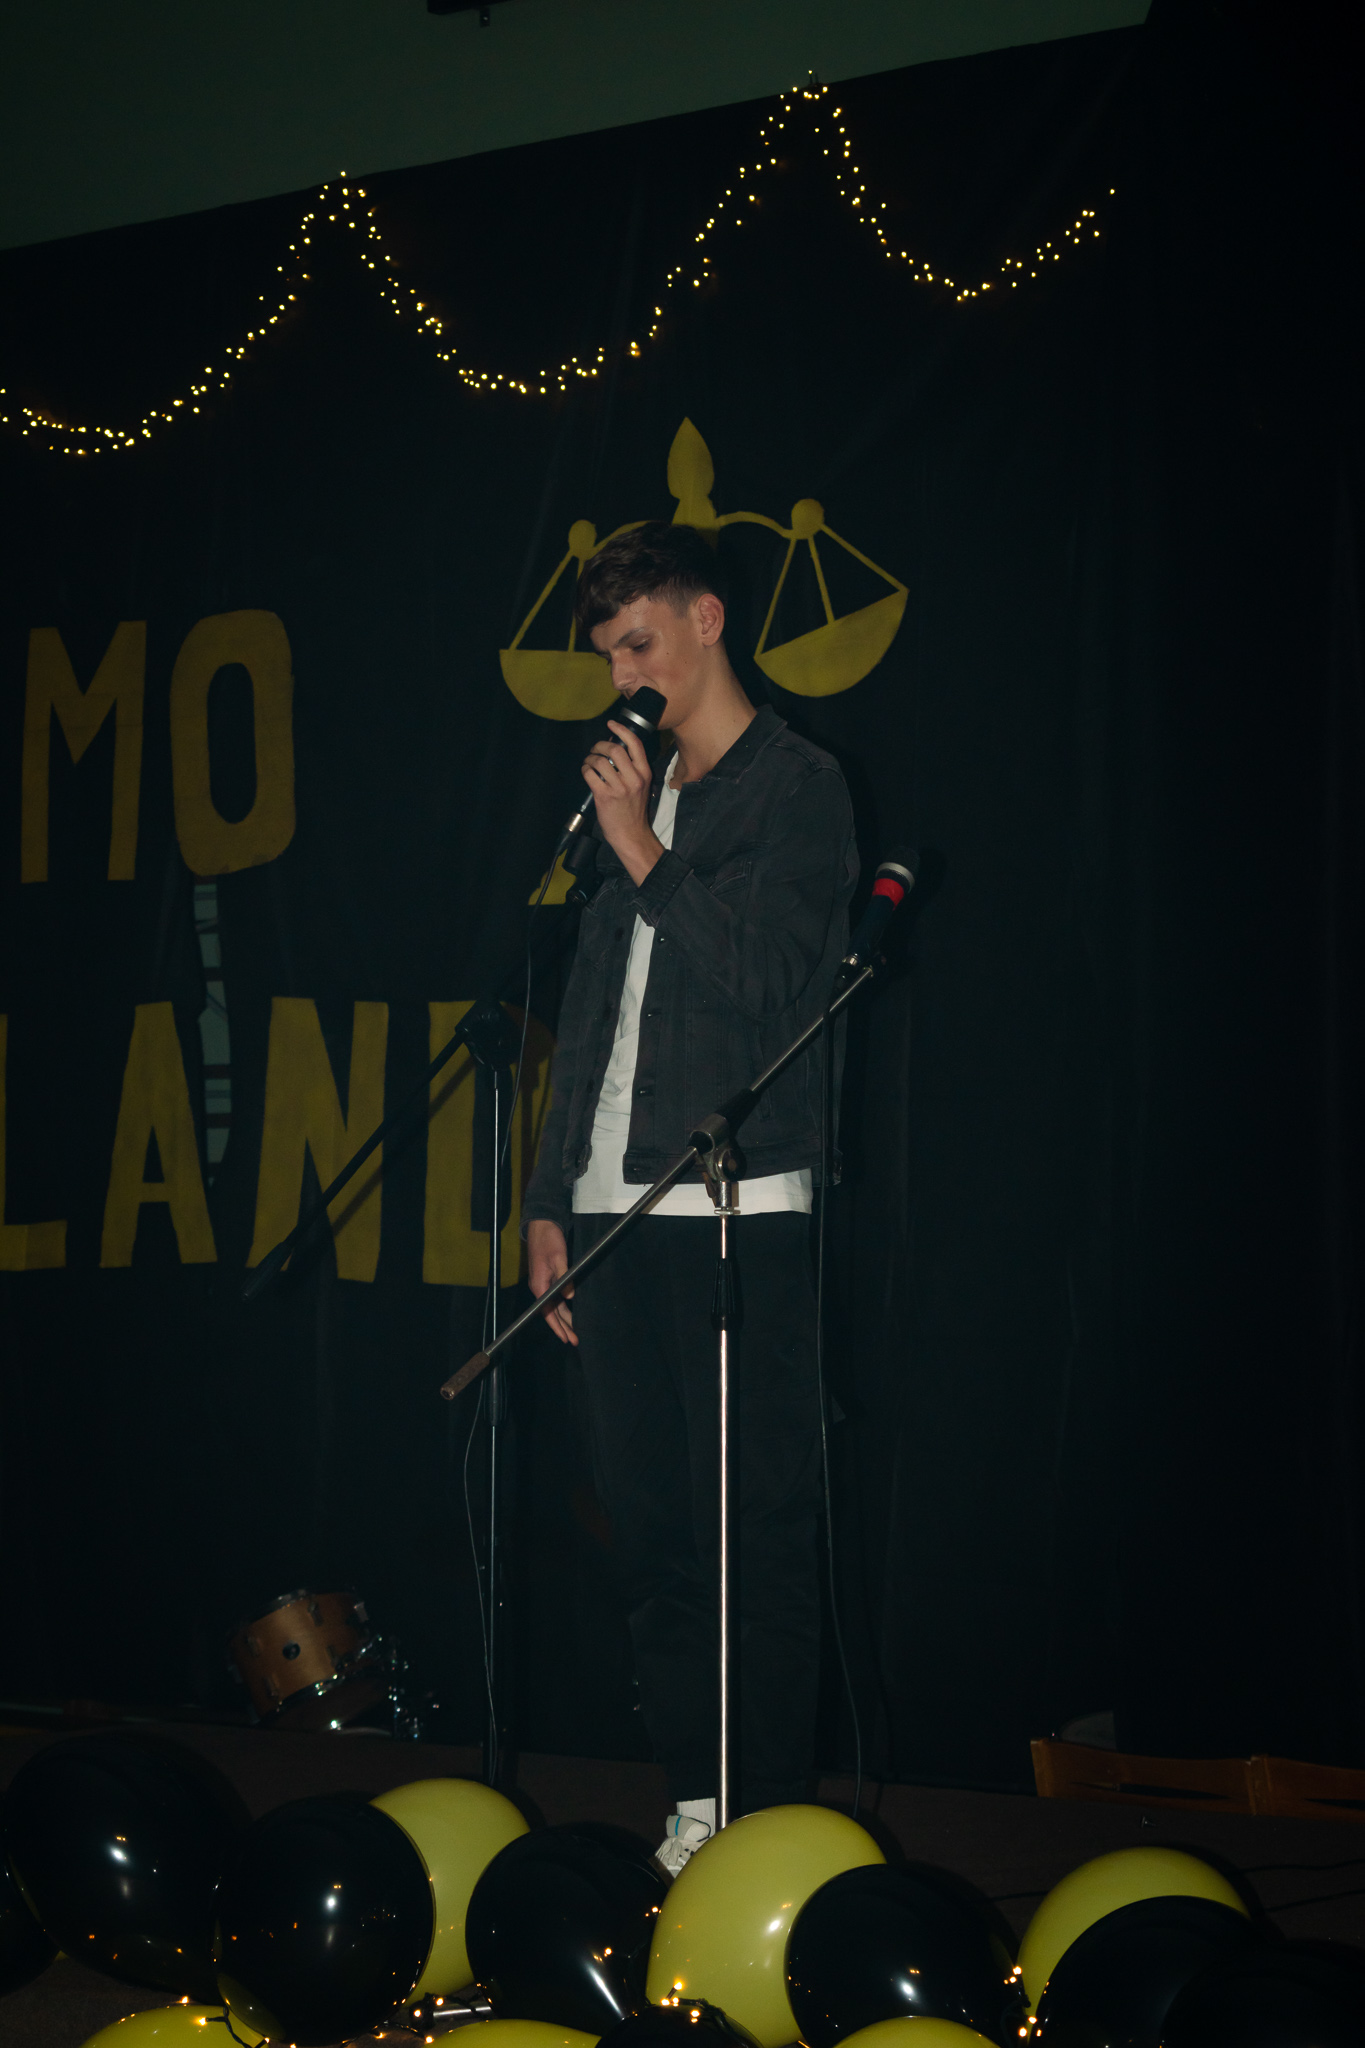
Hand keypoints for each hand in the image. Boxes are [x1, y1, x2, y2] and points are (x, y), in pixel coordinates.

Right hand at [528, 1219, 576, 1345]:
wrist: (541, 1225)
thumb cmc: (549, 1240)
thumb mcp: (559, 1258)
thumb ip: (565, 1278)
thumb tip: (570, 1297)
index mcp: (539, 1285)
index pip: (548, 1312)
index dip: (557, 1326)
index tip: (566, 1338)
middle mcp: (539, 1287)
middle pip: (551, 1312)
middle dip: (563, 1327)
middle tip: (575, 1339)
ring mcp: (543, 1283)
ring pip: (554, 1306)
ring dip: (564, 1319)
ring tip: (574, 1331)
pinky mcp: (548, 1278)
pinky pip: (555, 1298)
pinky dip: (563, 1307)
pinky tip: (570, 1313)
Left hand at [582, 717, 663, 885]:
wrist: (631, 834)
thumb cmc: (634, 810)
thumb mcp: (640, 786)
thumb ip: (631, 768)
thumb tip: (613, 747)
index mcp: (644, 774)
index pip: (635, 745)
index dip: (622, 730)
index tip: (611, 724)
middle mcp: (634, 779)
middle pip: (615, 750)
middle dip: (600, 745)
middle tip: (595, 750)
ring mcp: (619, 788)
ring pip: (599, 761)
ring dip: (590, 759)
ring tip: (589, 763)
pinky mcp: (604, 796)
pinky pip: (590, 774)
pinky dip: (585, 770)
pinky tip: (586, 773)